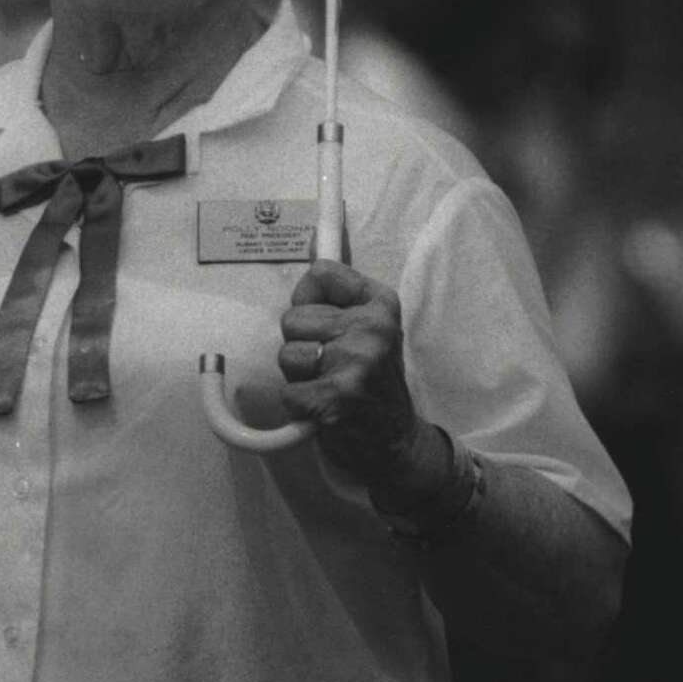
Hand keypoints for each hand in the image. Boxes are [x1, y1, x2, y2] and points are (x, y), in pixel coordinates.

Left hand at [278, 260, 449, 515]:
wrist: (395, 443)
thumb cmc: (372, 381)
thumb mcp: (369, 328)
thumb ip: (338, 291)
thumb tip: (312, 239)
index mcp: (380, 304)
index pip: (320, 274)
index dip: (309, 301)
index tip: (328, 323)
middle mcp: (372, 328)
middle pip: (293, 318)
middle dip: (302, 345)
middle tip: (331, 366)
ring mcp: (356, 362)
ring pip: (287, 355)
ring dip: (299, 377)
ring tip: (328, 386)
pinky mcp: (336, 397)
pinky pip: (288, 392)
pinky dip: (299, 406)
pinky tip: (325, 408)